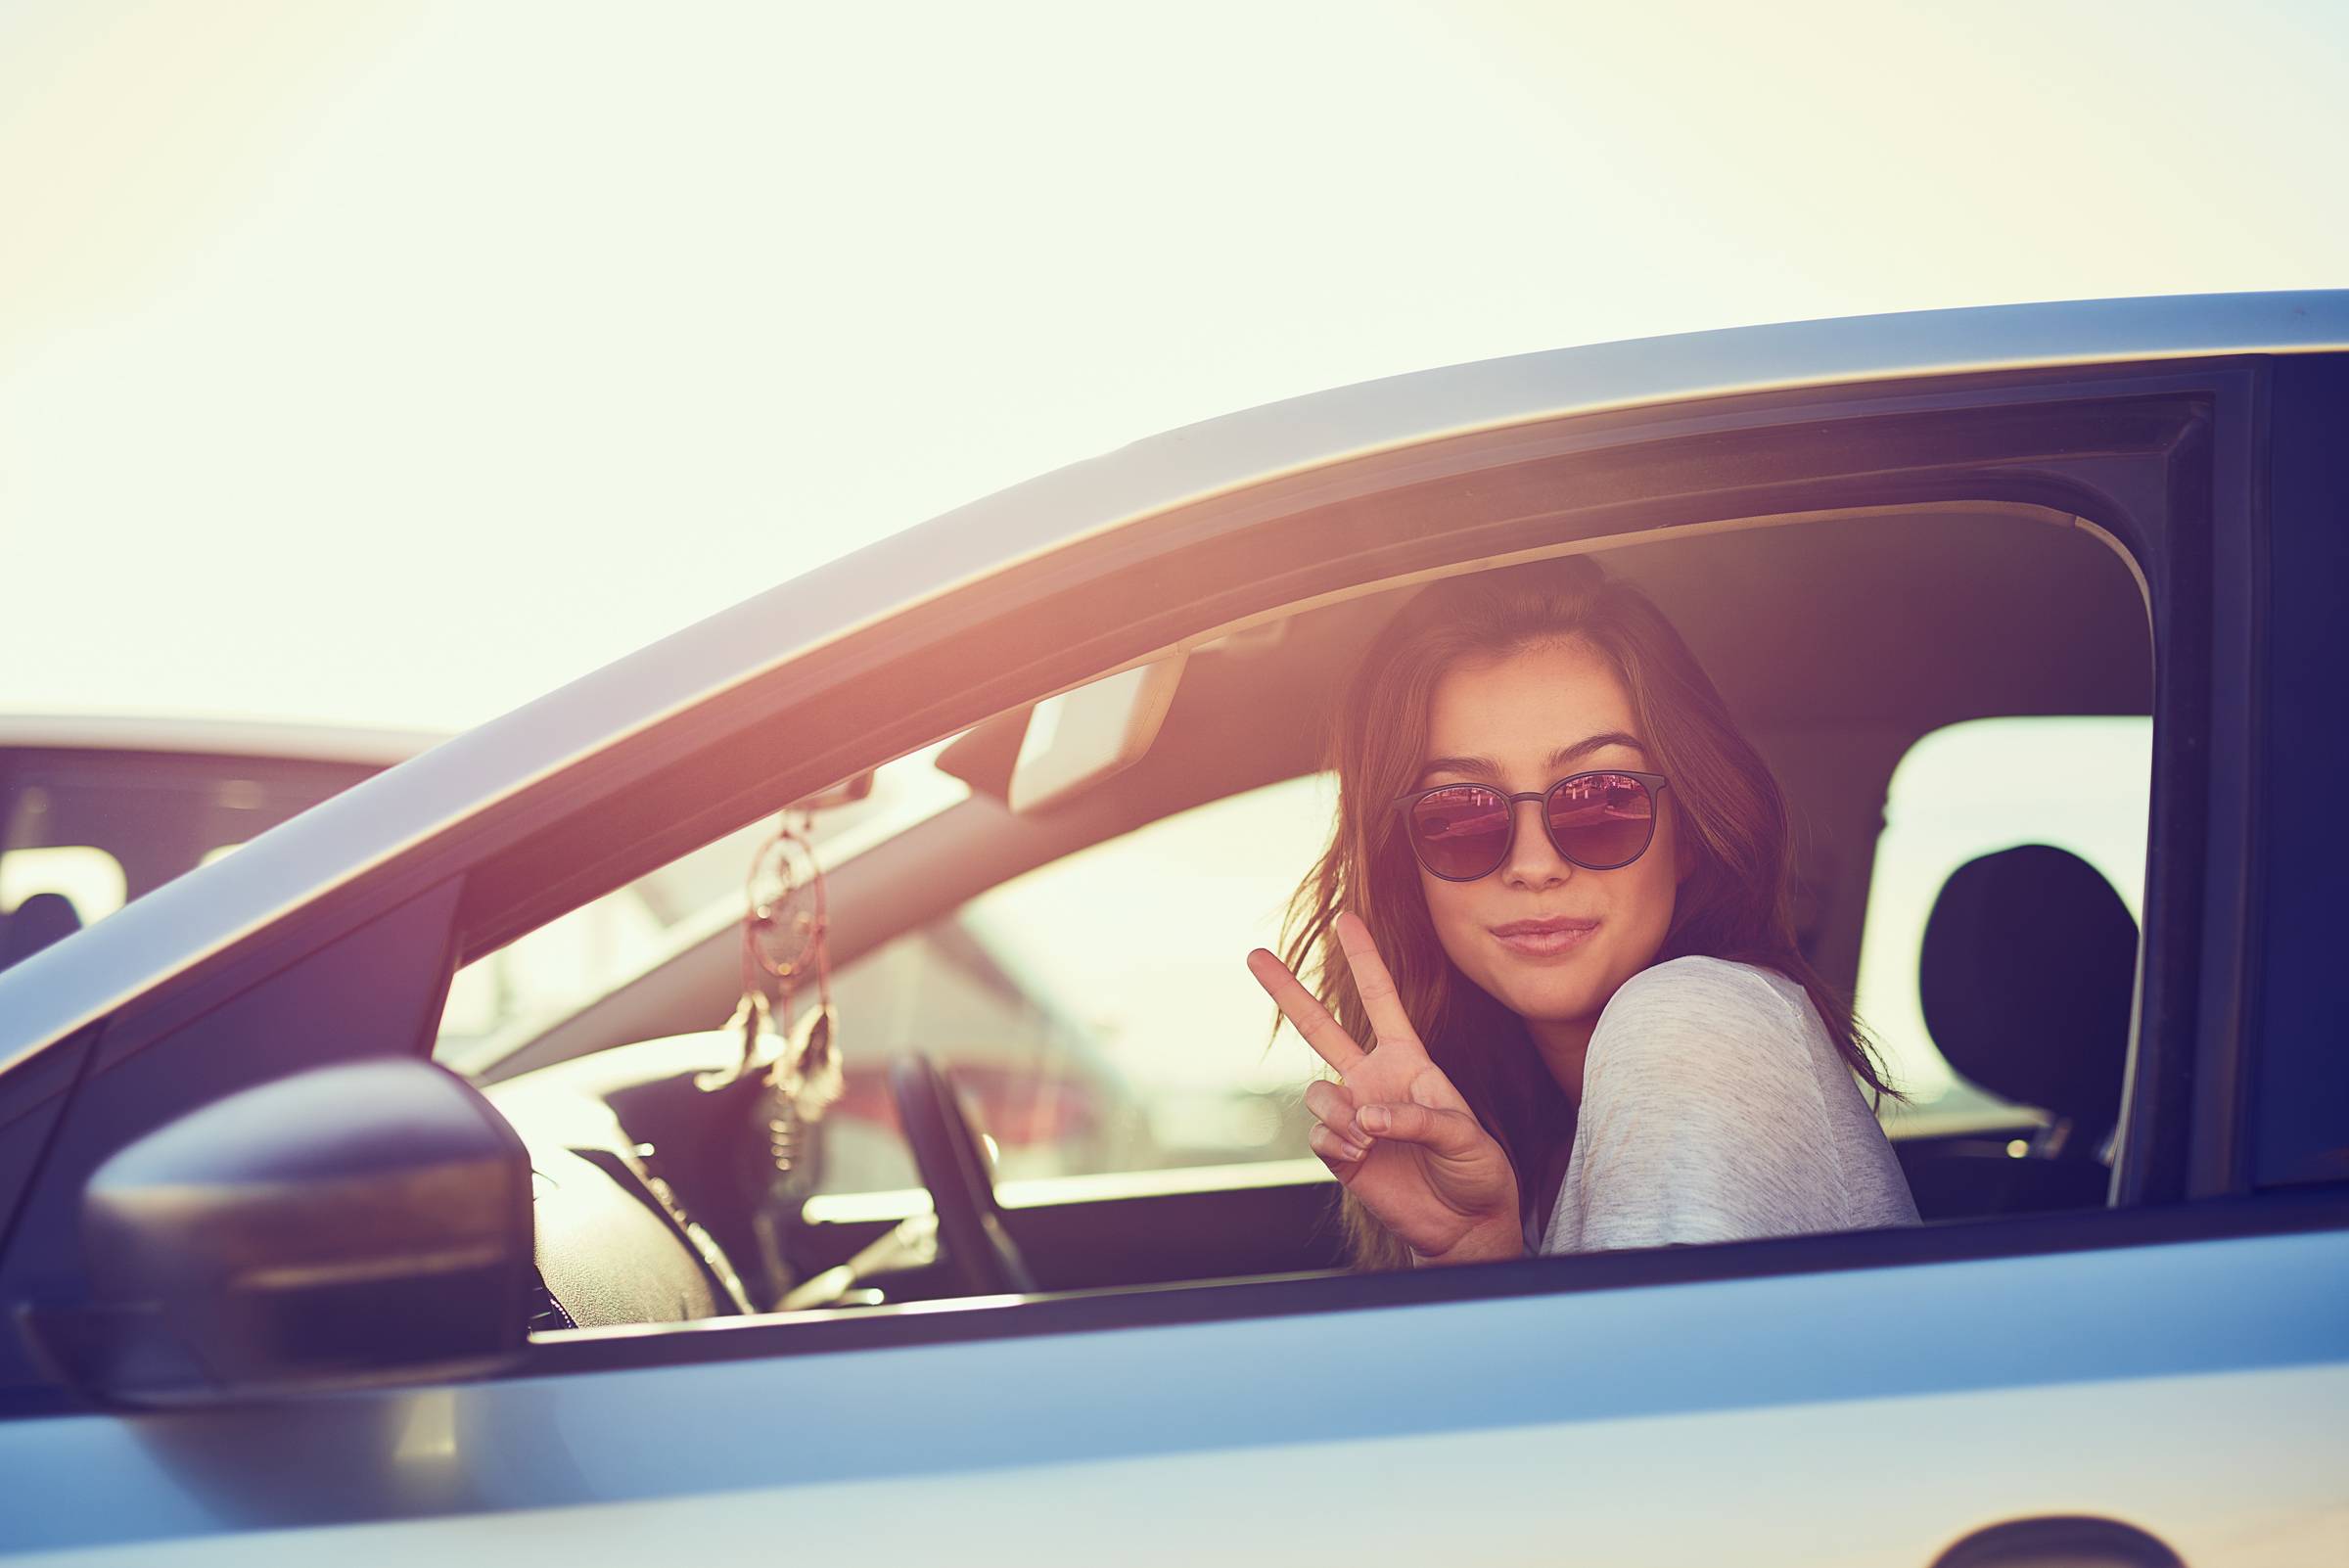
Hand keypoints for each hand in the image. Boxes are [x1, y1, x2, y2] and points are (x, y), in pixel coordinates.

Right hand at [1247, 912, 1523, 1265]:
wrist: (1463, 1225)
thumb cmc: (1476, 1171)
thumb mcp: (1464, 1136)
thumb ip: (1415, 1116)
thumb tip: (1365, 1116)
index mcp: (1409, 1061)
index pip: (1381, 1000)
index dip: (1364, 959)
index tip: (1347, 918)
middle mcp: (1373, 1079)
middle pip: (1321, 1026)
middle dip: (1288, 991)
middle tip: (1254, 955)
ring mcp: (1353, 1114)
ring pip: (1317, 1092)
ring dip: (1340, 1114)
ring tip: (1369, 1139)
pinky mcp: (1339, 1151)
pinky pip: (1318, 1133)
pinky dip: (1338, 1142)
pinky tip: (1362, 1157)